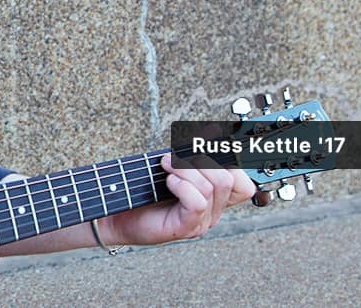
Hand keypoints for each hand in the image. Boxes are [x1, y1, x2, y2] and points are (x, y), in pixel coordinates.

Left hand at [97, 153, 255, 245]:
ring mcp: (202, 221)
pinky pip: (198, 202)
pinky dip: (182, 186)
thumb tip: (213, 133)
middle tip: (174, 159)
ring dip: (185, 169)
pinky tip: (168, 183)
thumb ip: (193, 154)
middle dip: (200, 161)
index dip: (229, 160)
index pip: (242, 182)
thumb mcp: (172, 167)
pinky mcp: (187, 227)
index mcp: (214, 197)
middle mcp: (213, 211)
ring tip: (166, 168)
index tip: (205, 144)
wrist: (118, 216)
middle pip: (229, 179)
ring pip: (212, 187)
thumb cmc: (143, 192)